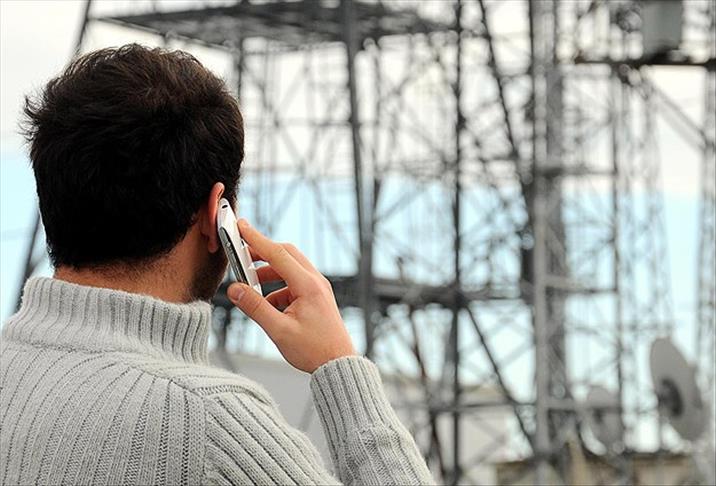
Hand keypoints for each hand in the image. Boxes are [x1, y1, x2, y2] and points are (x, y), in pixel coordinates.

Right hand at [226, 219, 356, 372]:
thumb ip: (255, 308)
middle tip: (241, 255)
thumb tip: (234, 290)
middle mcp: (315, 281)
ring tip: (250, 287)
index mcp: (308, 285)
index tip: (241, 225)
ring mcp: (318, 288)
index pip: (277, 253)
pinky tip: (268, 306)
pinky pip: (294, 283)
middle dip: (262, 253)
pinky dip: (278, 288)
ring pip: (290, 269)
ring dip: (269, 274)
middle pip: (286, 254)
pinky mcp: (317, 297)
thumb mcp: (279, 330)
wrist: (339, 364)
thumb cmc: (313, 350)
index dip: (256, 239)